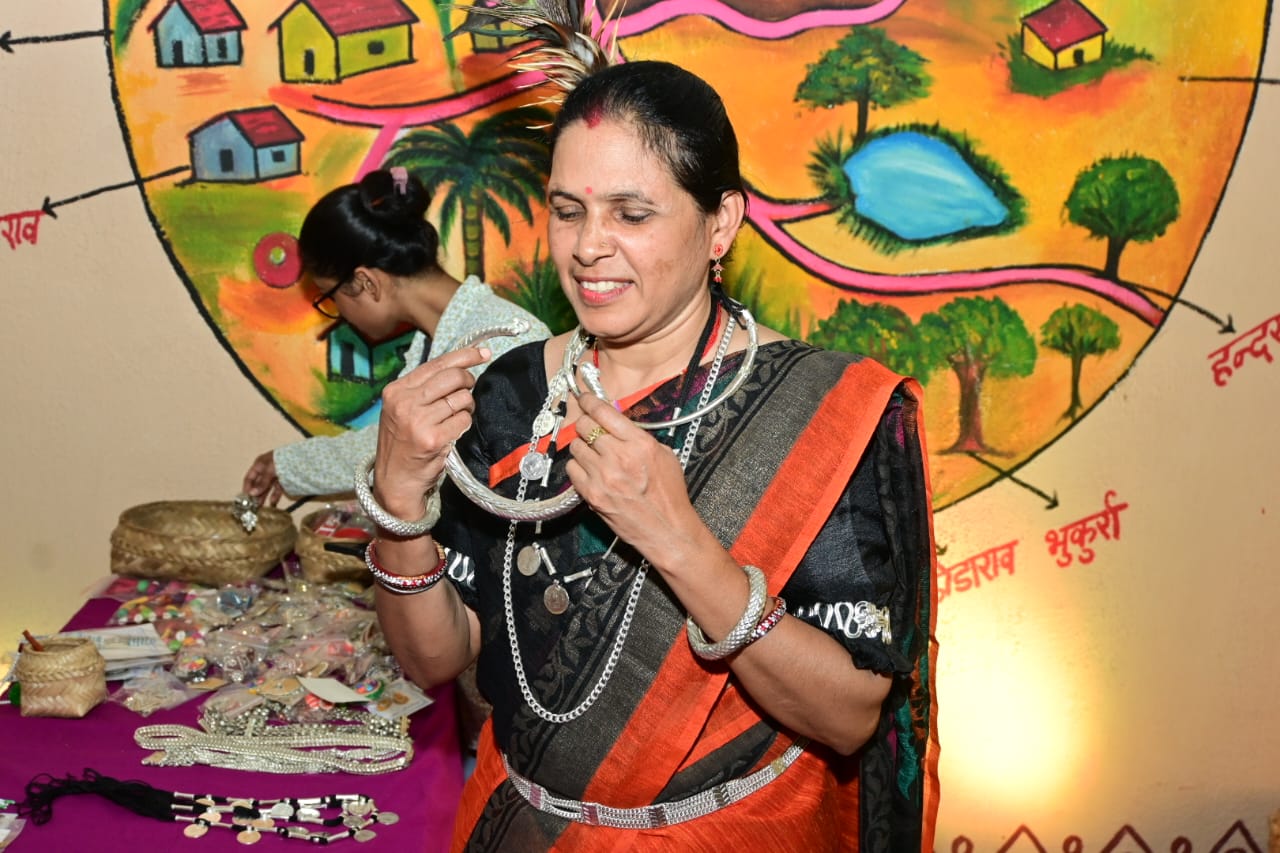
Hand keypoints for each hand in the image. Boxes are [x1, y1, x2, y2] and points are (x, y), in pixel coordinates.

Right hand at [243, 450, 282, 505]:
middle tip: (252, 506)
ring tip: (260, 507)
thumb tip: (252, 493)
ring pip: (266, 488)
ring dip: (263, 497)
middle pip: (257, 484)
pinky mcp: (283, 480)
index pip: (249, 478)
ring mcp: (274, 475)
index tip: (245, 499)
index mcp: (259, 465)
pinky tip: (272, 503)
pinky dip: (274, 496)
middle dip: (254, 495)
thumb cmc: (282, 459)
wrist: (301, 457)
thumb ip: (262, 482)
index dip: (246, 488)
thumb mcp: (270, 470)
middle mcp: (266, 470)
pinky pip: (277, 489)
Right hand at [372, 346, 490, 516]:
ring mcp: (418, 421)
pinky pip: (464, 421)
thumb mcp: (402, 409)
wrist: (394, 481)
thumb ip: (424, 389)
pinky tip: (452, 433)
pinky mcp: (432, 439)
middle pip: (453, 377)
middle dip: (469, 381)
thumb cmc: (403, 443)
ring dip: (467, 408)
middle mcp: (404, 402)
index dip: (464, 356)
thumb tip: (460, 368)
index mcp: (396, 390)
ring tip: (455, 418)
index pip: (437, 364)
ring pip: (462, 399)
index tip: (483, 353)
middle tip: (469, 390)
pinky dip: (464, 425)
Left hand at [565, 392, 701, 566]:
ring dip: (582, 447)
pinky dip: (577, 467)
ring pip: (575, 447)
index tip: (586, 398)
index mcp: (640, 444)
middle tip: (590, 428)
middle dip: (586, 424)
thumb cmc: (669, 494)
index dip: (590, 401)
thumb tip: (617, 421)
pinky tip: (589, 470)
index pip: (604, 412)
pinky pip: (571, 469)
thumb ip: (639, 436)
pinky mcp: (592, 495)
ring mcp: (603, 477)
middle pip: (585, 426)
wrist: (667, 530)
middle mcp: (619, 457)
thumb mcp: (665, 455)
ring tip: (593, 454)